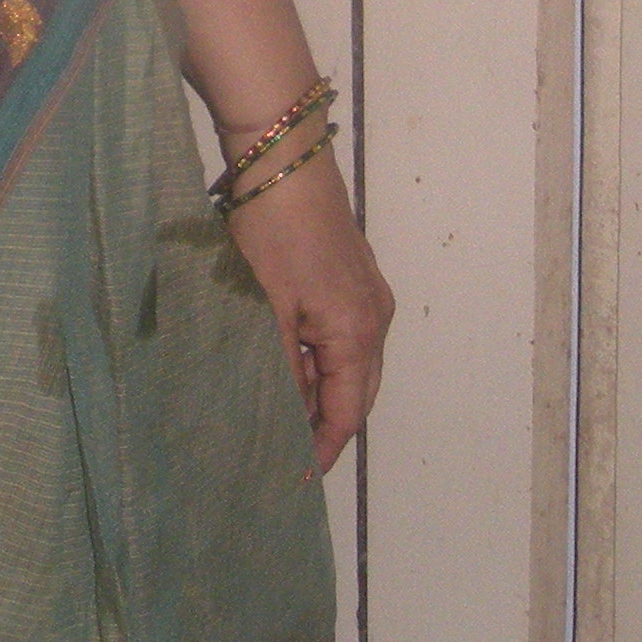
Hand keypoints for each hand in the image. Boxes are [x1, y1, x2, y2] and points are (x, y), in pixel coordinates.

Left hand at [224, 152, 391, 471]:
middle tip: (286, 454)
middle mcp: (375, 321)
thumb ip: (279, 368)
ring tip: (281, 414)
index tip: (298, 479)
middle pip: (357, 394)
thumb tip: (285, 417)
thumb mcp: (266, 309)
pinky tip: (290, 365)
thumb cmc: (272, 235)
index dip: (323, 449)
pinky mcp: (357, 279)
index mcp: (357, 335)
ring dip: (322, 392)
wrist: (284, 162)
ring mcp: (370, 297)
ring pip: (352, 366)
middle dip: (325, 426)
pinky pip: (346, 339)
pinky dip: (322, 362)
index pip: (347, 413)